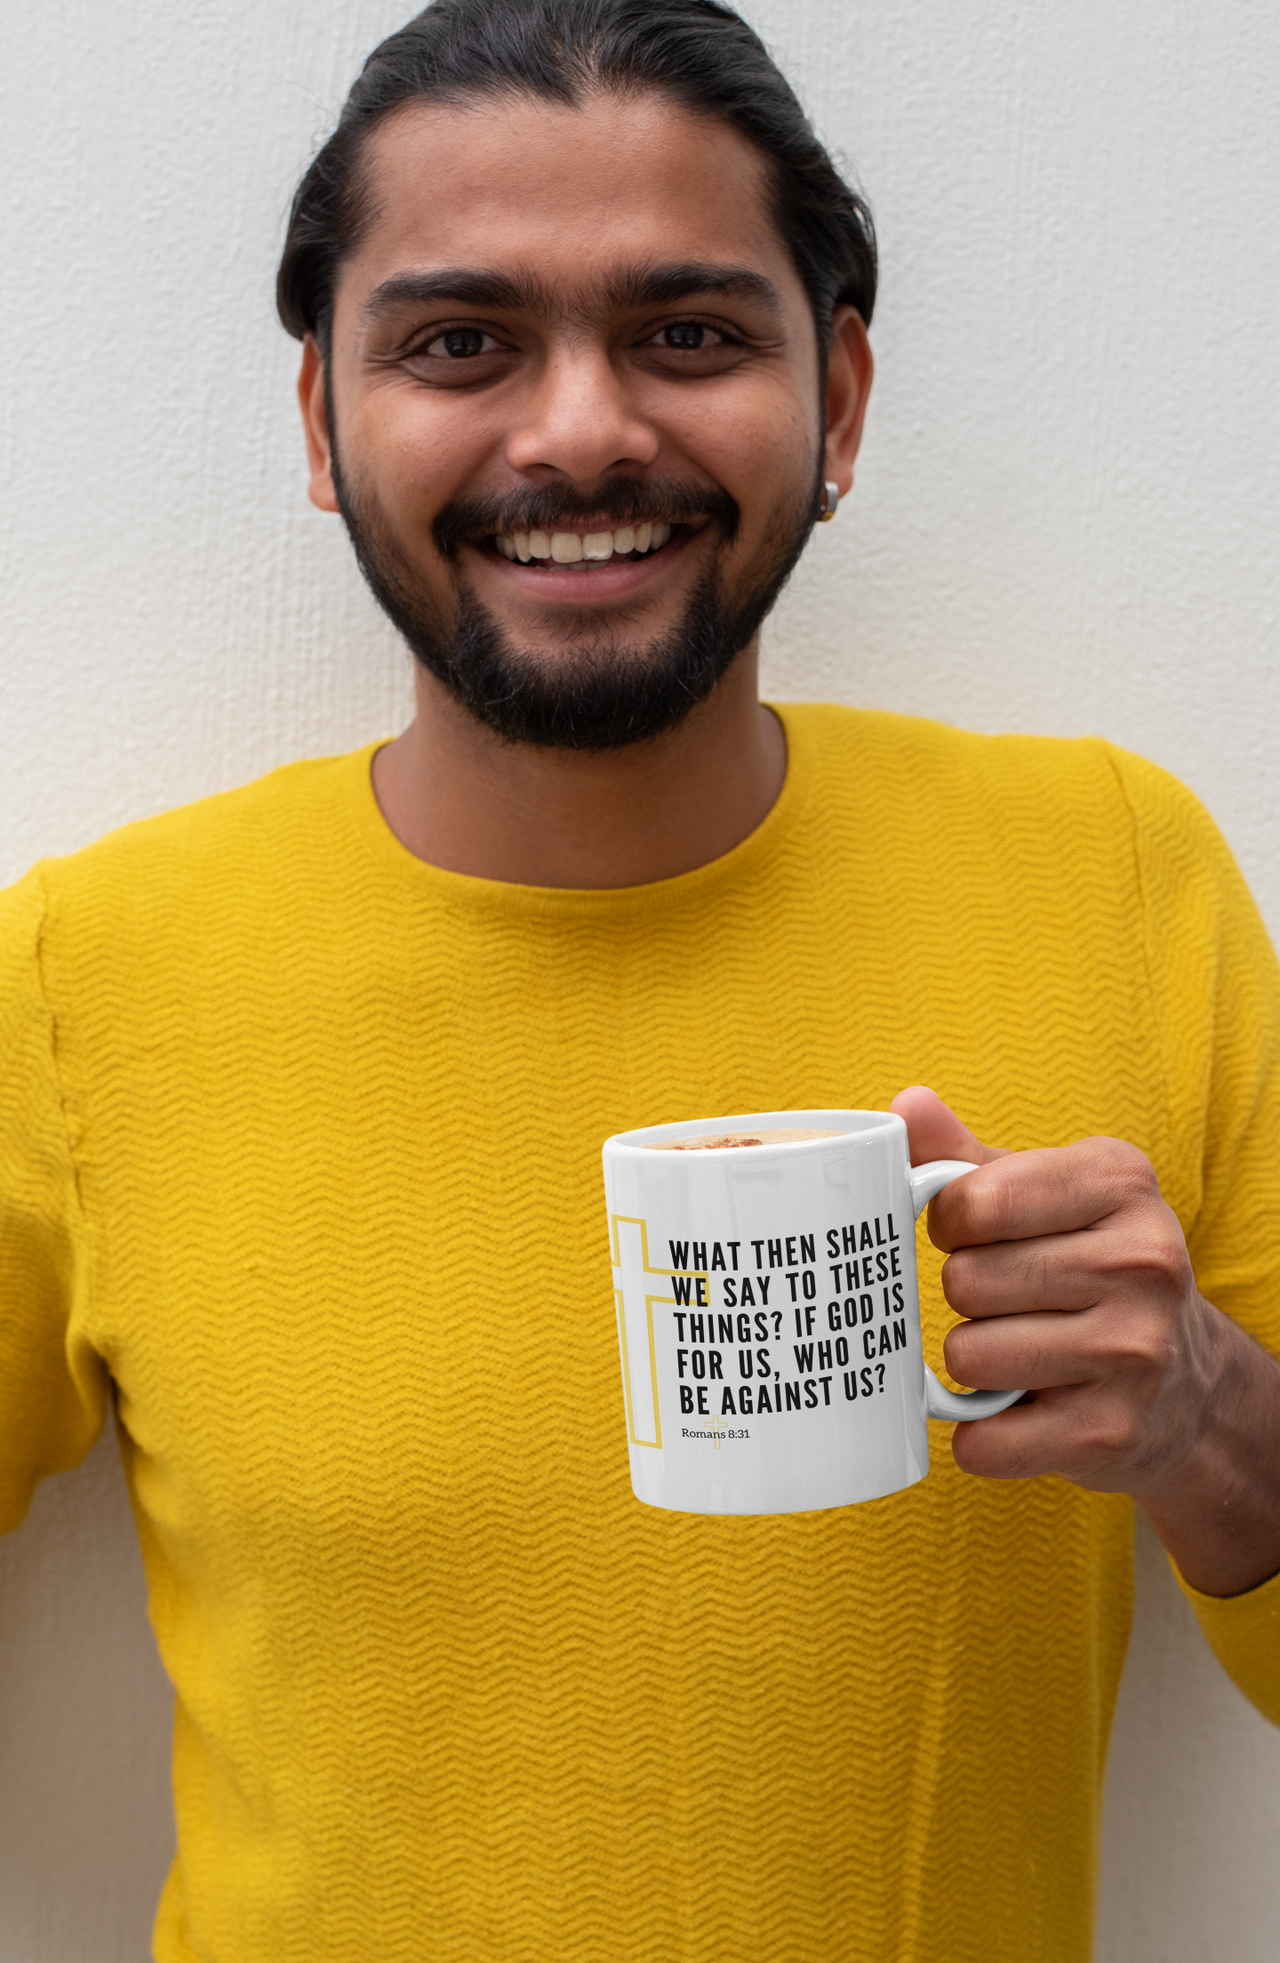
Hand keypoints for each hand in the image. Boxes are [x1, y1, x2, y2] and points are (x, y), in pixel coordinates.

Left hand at [891, 1086, 1279, 1596]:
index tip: (975, 1233)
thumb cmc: (1089, 1267)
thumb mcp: (1045, 1194)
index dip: (950, 1222)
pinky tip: (1017, 1410)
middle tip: (1009, 1301)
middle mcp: (1142, 1261)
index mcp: (1120, 1182)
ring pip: (968, 1357)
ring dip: (972, 1362)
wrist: (1185, 1382)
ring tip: (1019, 1350)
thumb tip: (906, 1106)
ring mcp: (1134, 1351)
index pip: (974, 1200)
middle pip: (965, 1281)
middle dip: (966, 1296)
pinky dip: (980, 1433)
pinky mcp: (1111, 1433)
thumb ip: (967, 1156)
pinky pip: (985, 1441)